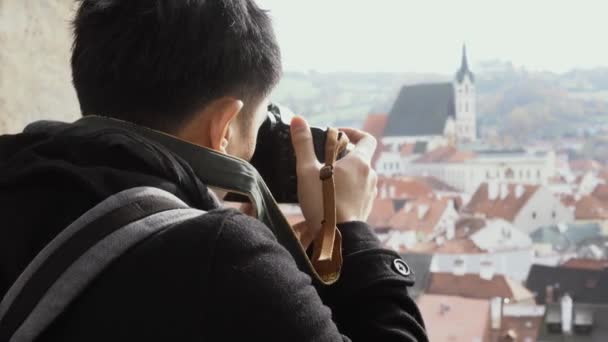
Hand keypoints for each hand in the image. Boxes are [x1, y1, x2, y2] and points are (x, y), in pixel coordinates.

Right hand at [290, 117, 377, 239]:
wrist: (339, 238)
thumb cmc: (323, 202)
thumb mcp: (307, 170)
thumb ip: (303, 144)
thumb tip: (297, 119)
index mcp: (360, 162)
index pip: (366, 138)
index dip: (353, 133)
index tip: (337, 136)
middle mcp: (370, 175)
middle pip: (360, 157)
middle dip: (343, 156)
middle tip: (323, 160)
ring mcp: (370, 193)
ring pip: (359, 176)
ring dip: (344, 174)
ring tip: (324, 181)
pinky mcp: (366, 208)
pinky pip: (358, 192)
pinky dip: (347, 190)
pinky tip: (330, 198)